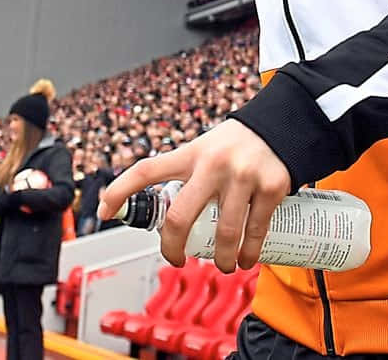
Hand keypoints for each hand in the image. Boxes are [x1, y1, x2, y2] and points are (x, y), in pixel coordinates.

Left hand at [98, 118, 290, 272]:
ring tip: (223, 265)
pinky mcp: (270, 186)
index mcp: (190, 153)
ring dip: (220, 259)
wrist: (283, 123)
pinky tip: (247, 260)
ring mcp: (242, 175)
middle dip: (173, 247)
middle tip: (176, 259)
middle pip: (180, 216)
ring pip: (223, 232)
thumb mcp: (204, 149)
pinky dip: (250, 253)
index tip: (104, 211)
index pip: (146, 170)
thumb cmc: (235, 144)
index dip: (120, 191)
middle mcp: (213, 163)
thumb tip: (160, 212)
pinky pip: (256, 230)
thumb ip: (186, 174)